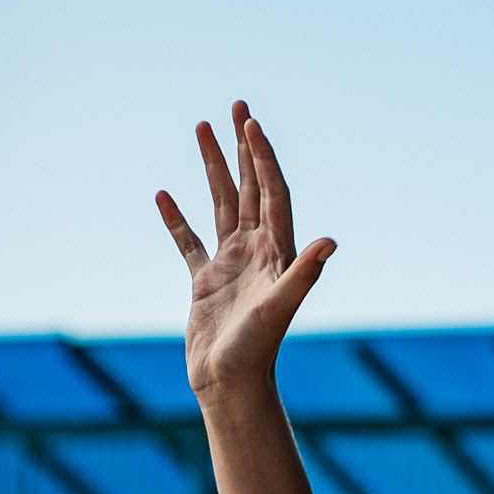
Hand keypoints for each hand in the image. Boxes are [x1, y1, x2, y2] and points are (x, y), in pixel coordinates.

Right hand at [157, 105, 334, 403]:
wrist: (231, 386)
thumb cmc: (256, 352)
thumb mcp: (279, 308)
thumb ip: (303, 274)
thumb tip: (330, 243)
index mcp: (277, 252)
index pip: (273, 193)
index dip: (263, 157)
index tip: (251, 123)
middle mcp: (257, 252)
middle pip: (251, 187)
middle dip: (243, 147)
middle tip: (238, 106)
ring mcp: (231, 265)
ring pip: (222, 204)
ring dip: (213, 168)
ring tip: (201, 128)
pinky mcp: (206, 282)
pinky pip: (190, 242)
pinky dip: (178, 219)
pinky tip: (163, 195)